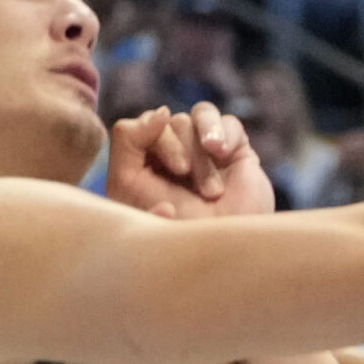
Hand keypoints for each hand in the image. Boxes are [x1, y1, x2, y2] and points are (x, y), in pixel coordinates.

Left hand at [105, 102, 272, 218]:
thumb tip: (163, 112)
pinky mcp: (235, 152)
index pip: (133, 128)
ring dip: (200, 152)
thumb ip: (128, 143)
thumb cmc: (175, 230)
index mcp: (140, 169)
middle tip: (184, 177)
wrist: (226, 251)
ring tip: (212, 186)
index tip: (160, 155)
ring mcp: (204, 154)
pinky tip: (224, 155)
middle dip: (176, 148)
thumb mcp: (131, 186)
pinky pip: (227, 121)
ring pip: (195, 118)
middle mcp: (170, 158)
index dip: (144, 132)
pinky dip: (223, 133)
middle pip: (167, 121)